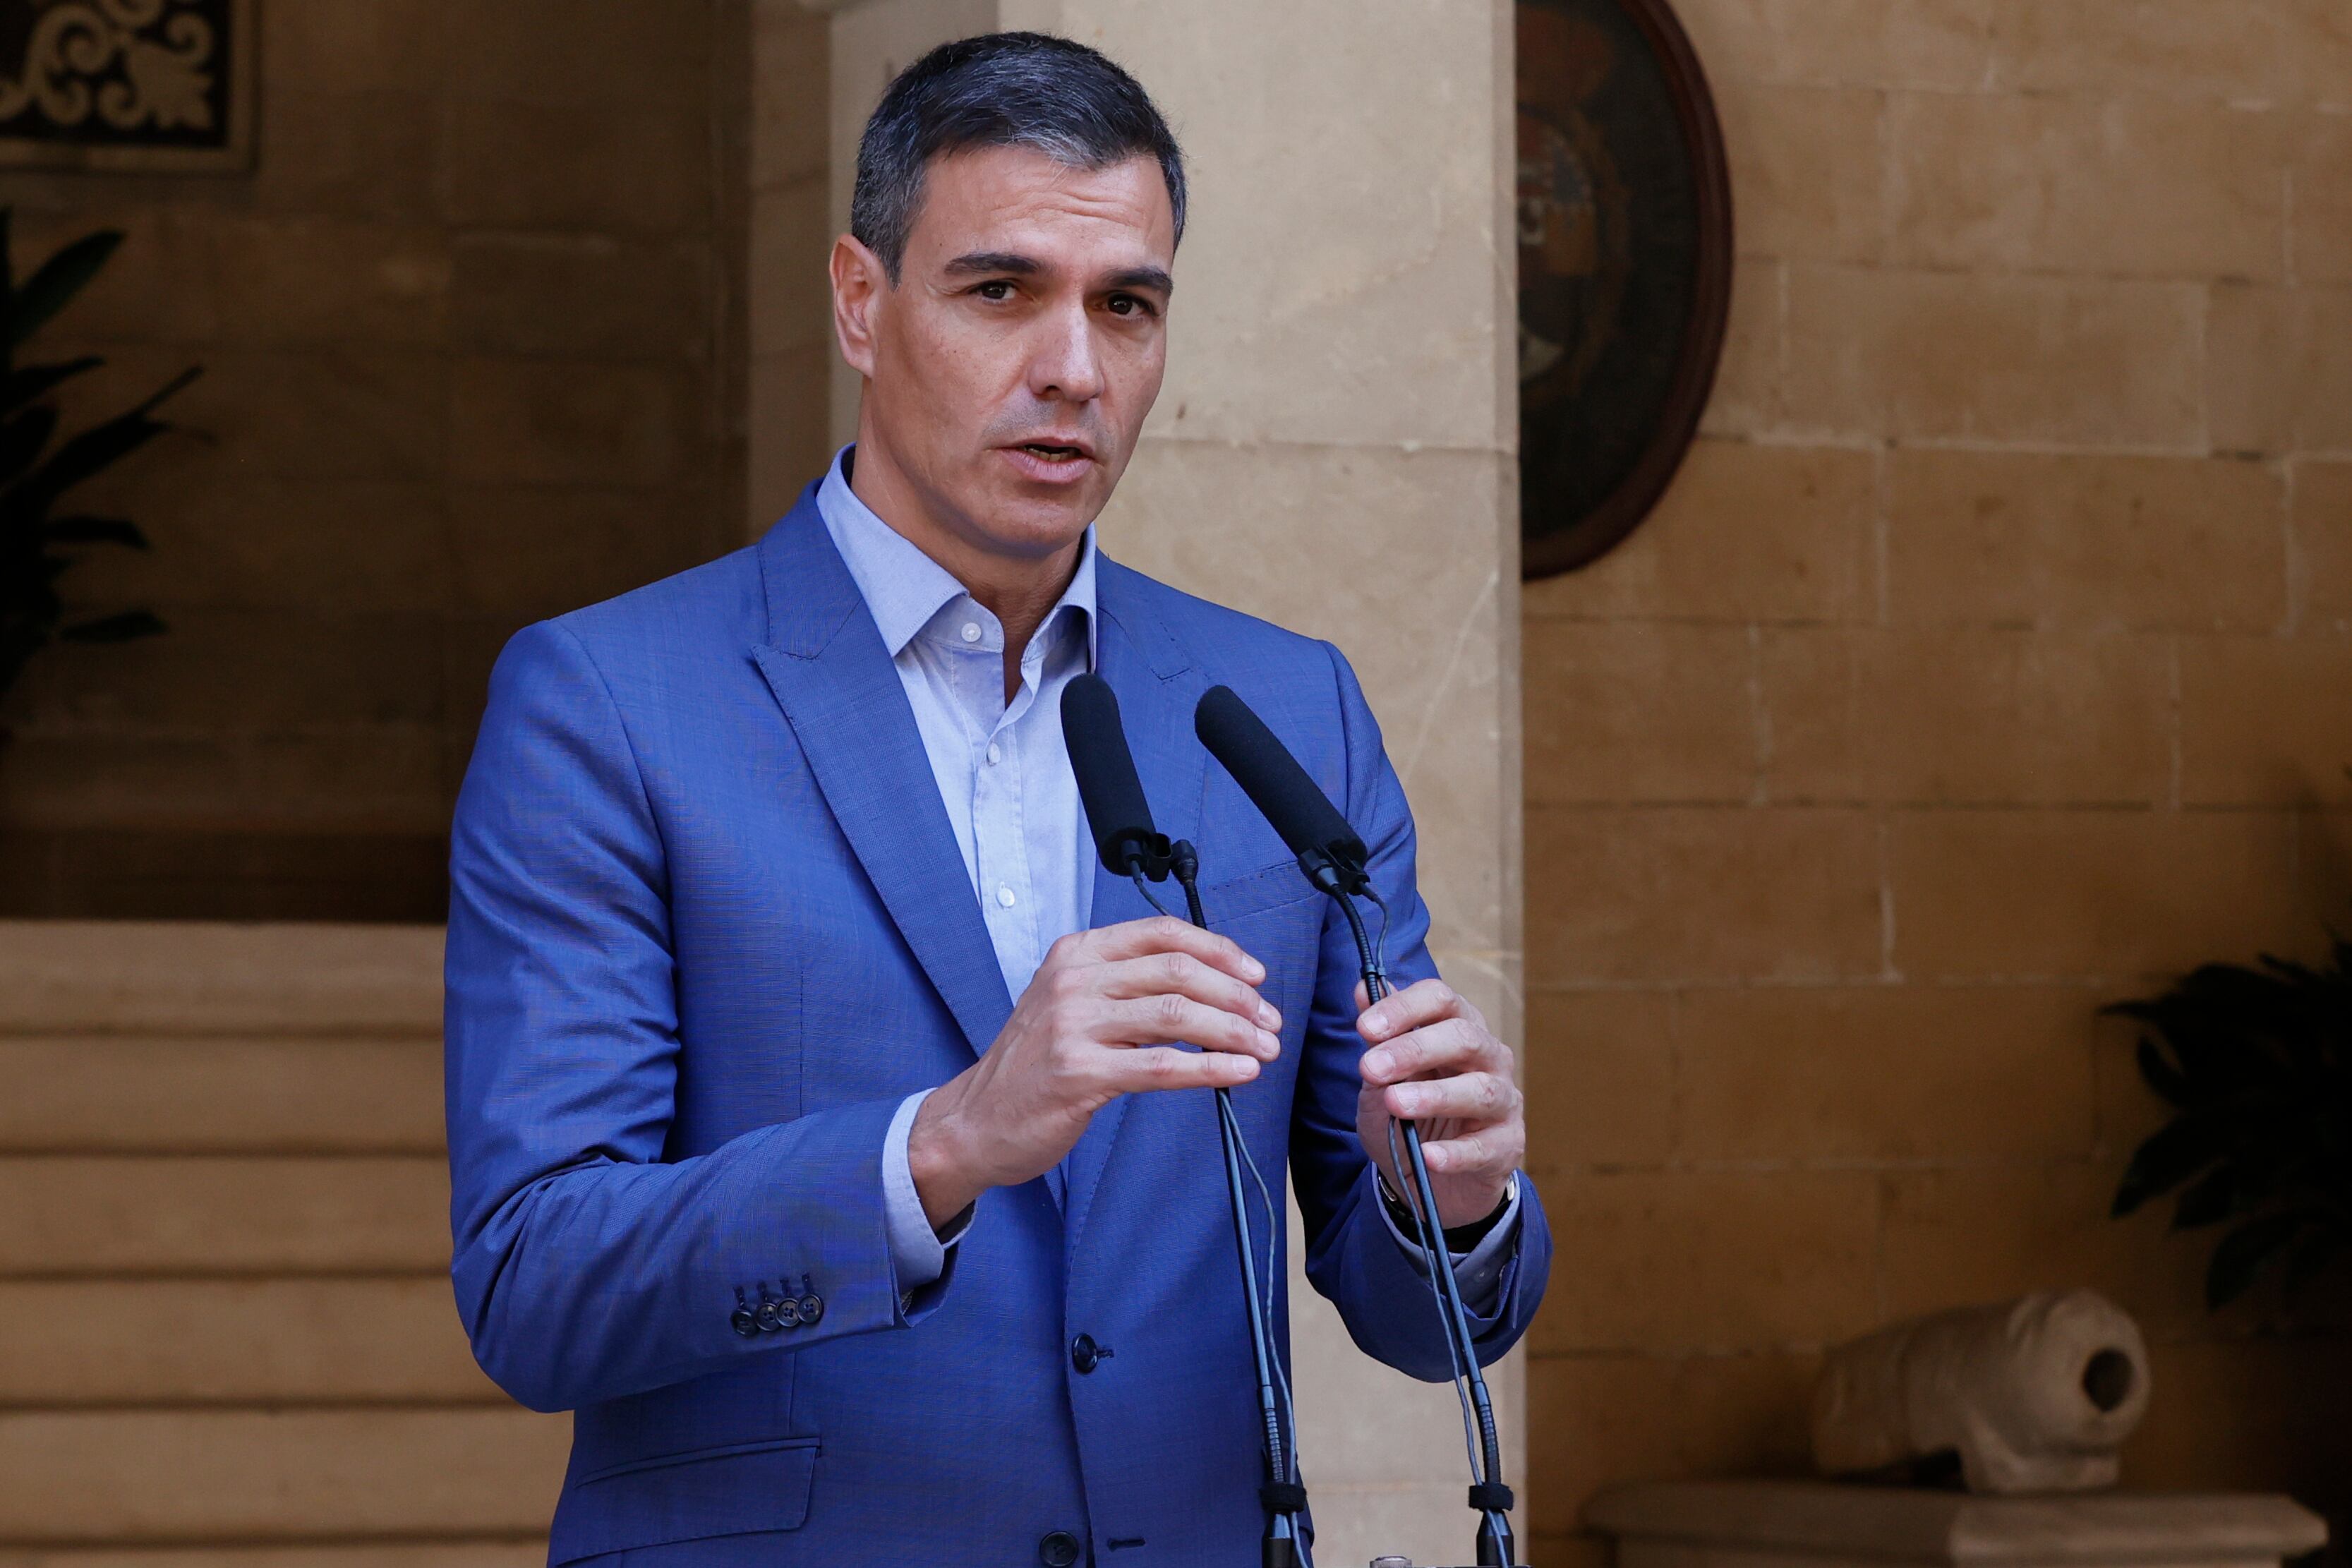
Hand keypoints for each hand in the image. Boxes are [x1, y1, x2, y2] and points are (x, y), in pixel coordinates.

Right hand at [908, 917, 1280, 1226]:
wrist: (976, 1120)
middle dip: (1237, 995)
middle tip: (1269, 1021)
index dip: (1219, 950)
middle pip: (1178, 971)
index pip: (1162, 933)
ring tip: (1264, 1049)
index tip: (1255, 974)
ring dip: (1233, 1031)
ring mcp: (1072, 1025)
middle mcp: (1073, 980)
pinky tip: (1238, 1074)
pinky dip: (1210, 1068)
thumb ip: (1126, 987)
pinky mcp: (1078, 1074)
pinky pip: (1161, 1066)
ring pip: (1176, 1014)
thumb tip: (1211, 988)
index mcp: (1076, 953)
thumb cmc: (1034, 1065)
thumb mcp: (1070, 1004)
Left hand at [1355, 978, 1522, 1229]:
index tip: (1364, 1028)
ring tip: (1395, 1104)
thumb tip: (1363, 989)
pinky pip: (1484, 1147)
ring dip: (1435, 1096)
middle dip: (1414, 1050)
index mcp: (1459, 1028)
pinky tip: (1428, 1156)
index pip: (1441, 999)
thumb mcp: (1384, 1077)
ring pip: (1480, 1089)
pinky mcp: (1506, 1145)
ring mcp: (1503, 1101)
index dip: (1404, 1008)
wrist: (1429, 1179)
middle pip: (1464, 1037)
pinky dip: (1455, 1153)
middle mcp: (1488, 1058)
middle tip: (1370, 1068)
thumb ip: (1378, 1038)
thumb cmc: (1408, 1116)